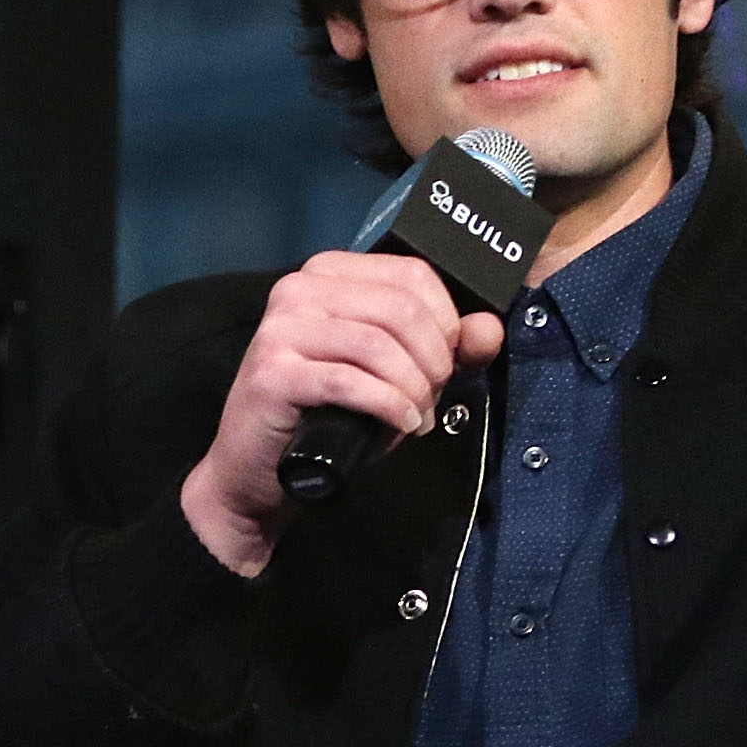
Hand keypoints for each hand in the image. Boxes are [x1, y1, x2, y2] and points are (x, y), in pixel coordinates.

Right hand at [180, 252, 504, 575]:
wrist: (257, 472)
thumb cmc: (327, 417)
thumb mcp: (394, 376)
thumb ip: (445, 349)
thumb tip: (488, 329)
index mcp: (327, 274)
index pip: (412, 274)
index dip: (446, 322)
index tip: (446, 364)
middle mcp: (299, 289)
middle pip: (400, 308)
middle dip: (433, 359)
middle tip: (432, 397)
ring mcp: (280, 328)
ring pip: (378, 344)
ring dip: (414, 388)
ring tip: (417, 416)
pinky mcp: (272, 372)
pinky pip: (351, 381)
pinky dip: (389, 406)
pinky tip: (402, 425)